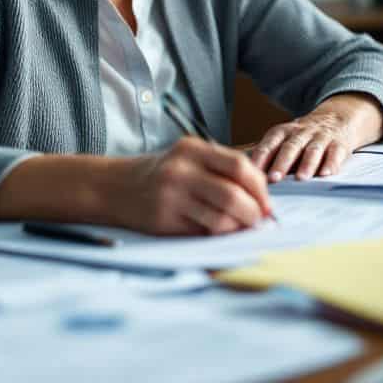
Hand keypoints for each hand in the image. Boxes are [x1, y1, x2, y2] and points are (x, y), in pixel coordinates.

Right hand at [115, 137, 273, 235]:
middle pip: (233, 194)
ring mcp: (171, 196)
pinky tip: (216, 231)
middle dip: (254, 212)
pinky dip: (217, 234)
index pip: (239, 166)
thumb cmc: (163, 174)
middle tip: (259, 221)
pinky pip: (202, 232)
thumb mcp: (188, 158)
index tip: (267, 203)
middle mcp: (181, 170)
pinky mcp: (164, 220)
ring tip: (239, 227)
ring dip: (237, 227)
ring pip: (220, 218)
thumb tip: (262, 198)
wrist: (115, 187)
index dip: (260, 187)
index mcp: (192, 149)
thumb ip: (221, 170)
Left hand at [250, 93, 382, 181]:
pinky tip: (327, 174)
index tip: (252, 172)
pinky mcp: (339, 144)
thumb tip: (245, 176)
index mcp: (284, 132)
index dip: (261, 156)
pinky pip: (335, 153)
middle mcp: (301, 133)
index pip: (270, 143)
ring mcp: (321, 137)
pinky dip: (331, 163)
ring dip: (307, 164)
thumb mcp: (284, 140)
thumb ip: (268, 156)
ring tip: (301, 178)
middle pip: (290, 146)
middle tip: (274, 178)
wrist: (337, 119)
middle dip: (281, 162)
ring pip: (313, 149)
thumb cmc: (303, 138)